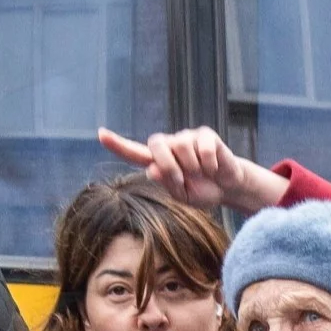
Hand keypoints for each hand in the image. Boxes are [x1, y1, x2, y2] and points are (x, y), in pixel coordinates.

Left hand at [98, 126, 289, 215]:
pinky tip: (215, 168)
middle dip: (169, 164)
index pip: (134, 153)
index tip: (101, 135)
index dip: (118, 144)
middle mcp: (170, 145)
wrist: (229, 189)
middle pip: (157, 143)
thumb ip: (167, 184)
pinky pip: (203, 147)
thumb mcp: (183, 196)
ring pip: (182, 146)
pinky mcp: (205, 135)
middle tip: (183, 180)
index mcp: (159, 161)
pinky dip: (210, 164)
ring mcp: (187, 138)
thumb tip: (153, 169)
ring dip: (194, 167)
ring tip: (203, 174)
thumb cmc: (203, 191)